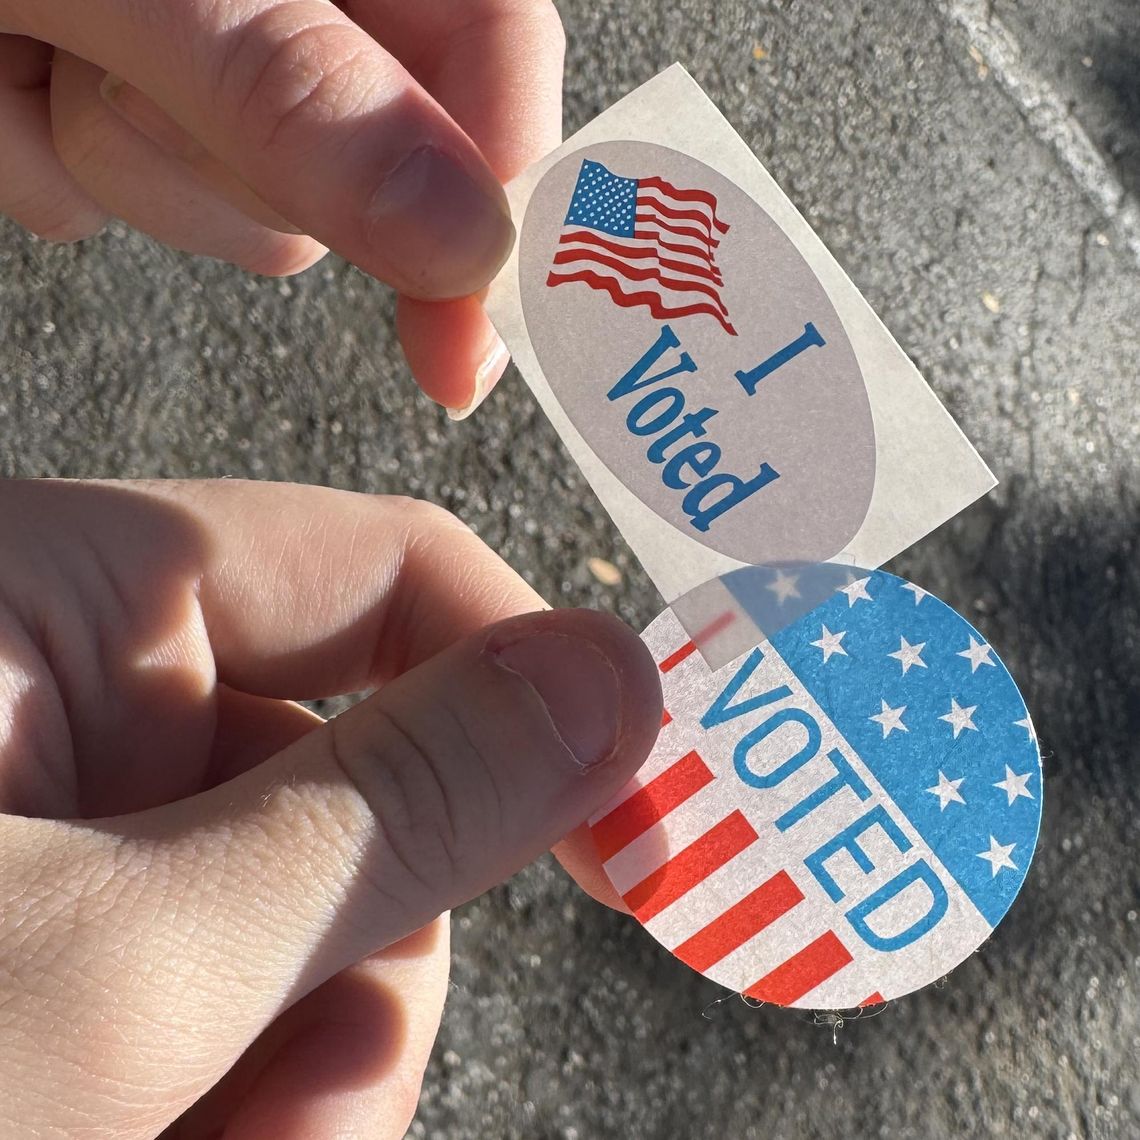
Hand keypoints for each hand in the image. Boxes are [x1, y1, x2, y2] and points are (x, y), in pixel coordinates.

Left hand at [0, 0, 564, 413]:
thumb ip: (297, 90)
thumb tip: (469, 245)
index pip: (496, 62)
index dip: (498, 212)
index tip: (461, 360)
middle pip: (369, 166)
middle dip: (237, 165)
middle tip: (106, 67)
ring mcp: (208, 50)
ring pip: (243, 207)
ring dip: (122, 162)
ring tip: (32, 44)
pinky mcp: (118, 95)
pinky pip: (121, 193)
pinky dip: (44, 160)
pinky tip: (2, 66)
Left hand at [0, 479, 660, 1138]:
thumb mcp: (131, 959)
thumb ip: (396, 806)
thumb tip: (612, 681)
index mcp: (55, 592)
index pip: (382, 571)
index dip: (532, 688)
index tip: (633, 836)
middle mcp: (64, 682)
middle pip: (353, 776)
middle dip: (369, 961)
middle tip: (323, 1107)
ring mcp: (55, 812)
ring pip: (300, 902)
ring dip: (305, 1056)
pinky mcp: (56, 920)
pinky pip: (221, 973)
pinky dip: (235, 1080)